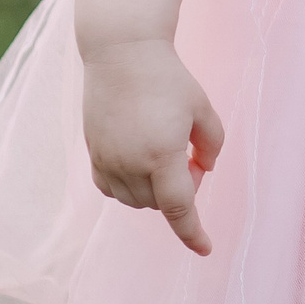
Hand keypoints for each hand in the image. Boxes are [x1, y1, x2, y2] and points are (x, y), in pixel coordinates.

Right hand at [81, 38, 224, 255]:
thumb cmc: (169, 79)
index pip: (179, 207)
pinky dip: (131, 187)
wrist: (122, 54)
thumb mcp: (202, 109)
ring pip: (134, 200)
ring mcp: (106, 161)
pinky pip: (112, 189)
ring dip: (155, 191)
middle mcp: (129, 163)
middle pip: (159, 204)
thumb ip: (211, 145)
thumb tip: (204, 170)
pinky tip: (141, 163)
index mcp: (161, 154)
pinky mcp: (93, 155)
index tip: (206, 249)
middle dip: (181, 191)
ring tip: (168, 153)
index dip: (192, 233)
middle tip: (193, 158)